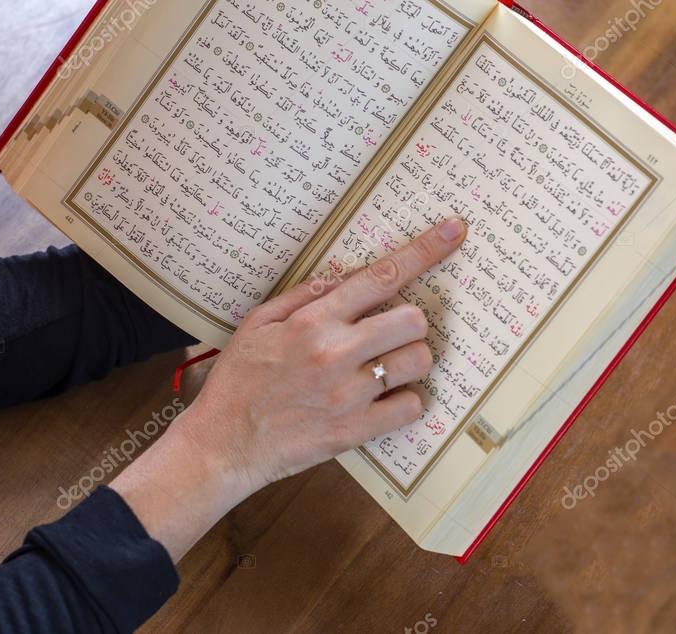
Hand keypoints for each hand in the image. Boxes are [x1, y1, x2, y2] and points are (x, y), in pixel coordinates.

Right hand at [111, 217, 466, 558]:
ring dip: (409, 359)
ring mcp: (350, 394)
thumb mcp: (257, 323)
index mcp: (313, 321)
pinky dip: (405, 400)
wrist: (223, 444)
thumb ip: (302, 295)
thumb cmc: (237, 381)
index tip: (452, 231)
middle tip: (389, 333)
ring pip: (418, 362)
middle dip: (410, 321)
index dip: (424, 250)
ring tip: (384, 366)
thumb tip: (342, 279)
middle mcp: (337, 353)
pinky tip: (382, 398)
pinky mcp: (357, 430)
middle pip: (414, 320)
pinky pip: (411, 407)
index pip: (380, 276)